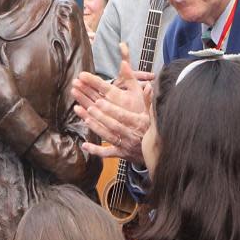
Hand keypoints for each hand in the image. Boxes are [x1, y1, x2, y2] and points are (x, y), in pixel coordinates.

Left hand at [71, 42, 151, 163]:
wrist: (159, 152)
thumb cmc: (153, 128)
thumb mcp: (152, 112)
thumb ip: (149, 98)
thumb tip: (150, 85)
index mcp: (138, 121)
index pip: (123, 114)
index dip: (110, 108)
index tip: (99, 100)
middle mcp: (131, 133)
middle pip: (111, 122)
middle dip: (97, 112)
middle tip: (84, 102)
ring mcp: (125, 144)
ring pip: (107, 135)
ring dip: (93, 124)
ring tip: (80, 112)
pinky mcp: (121, 154)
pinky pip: (107, 153)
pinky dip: (96, 150)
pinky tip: (84, 145)